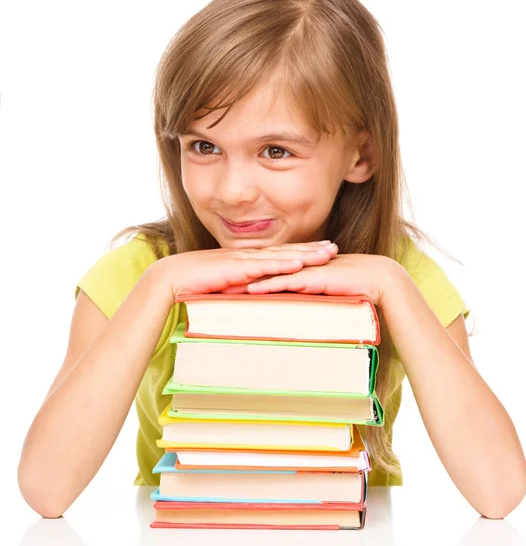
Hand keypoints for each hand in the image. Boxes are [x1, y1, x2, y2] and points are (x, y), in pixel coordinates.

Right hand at [154, 241, 338, 302]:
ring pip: (280, 256)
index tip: (321, 251)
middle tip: (335, 248)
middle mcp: (248, 255)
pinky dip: (282, 265)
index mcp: (246, 259)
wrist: (171, 278)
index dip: (301, 251)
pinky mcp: (236, 268)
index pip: (279, 254)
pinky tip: (300, 264)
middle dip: (311, 249)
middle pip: (286, 251)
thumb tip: (256, 297)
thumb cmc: (194, 284)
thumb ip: (241, 288)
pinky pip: (263, 266)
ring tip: (327, 254)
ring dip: (305, 255)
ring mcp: (243, 259)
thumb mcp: (225, 285)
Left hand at [222, 252, 400, 307]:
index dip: (246, 276)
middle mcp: (298, 266)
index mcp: (299, 269)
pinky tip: (250, 290)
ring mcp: (304, 270)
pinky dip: (267, 285)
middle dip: (238, 276)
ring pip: (269, 274)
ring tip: (223, 286)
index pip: (267, 272)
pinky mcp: (312, 277)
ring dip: (246, 280)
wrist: (379, 279)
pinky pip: (285, 281)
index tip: (226, 283)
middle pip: (261, 270)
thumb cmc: (356, 288)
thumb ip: (311, 298)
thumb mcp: (326, 294)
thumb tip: (299, 312)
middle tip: (214, 282)